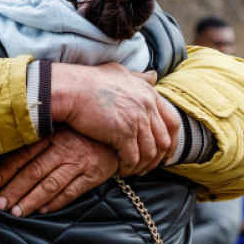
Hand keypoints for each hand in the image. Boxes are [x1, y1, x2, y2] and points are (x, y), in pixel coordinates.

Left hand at [0, 126, 118, 216]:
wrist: (118, 137)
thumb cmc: (83, 134)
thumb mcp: (61, 129)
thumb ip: (40, 141)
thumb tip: (10, 155)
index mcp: (53, 135)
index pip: (25, 153)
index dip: (7, 169)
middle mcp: (65, 149)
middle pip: (34, 172)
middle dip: (15, 190)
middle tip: (1, 204)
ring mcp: (79, 163)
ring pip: (50, 185)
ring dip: (32, 200)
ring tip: (17, 212)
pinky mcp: (93, 176)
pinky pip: (71, 192)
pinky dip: (56, 203)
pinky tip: (42, 210)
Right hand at [50, 63, 178, 175]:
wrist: (71, 88)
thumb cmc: (89, 80)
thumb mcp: (120, 72)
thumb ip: (139, 77)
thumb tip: (154, 76)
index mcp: (149, 93)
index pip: (172, 122)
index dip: (171, 142)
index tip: (166, 154)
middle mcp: (147, 106)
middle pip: (163, 140)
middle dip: (158, 158)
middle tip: (148, 167)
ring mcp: (137, 120)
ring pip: (149, 152)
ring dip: (142, 166)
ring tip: (133, 171)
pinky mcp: (123, 133)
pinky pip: (132, 158)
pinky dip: (128, 168)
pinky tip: (121, 170)